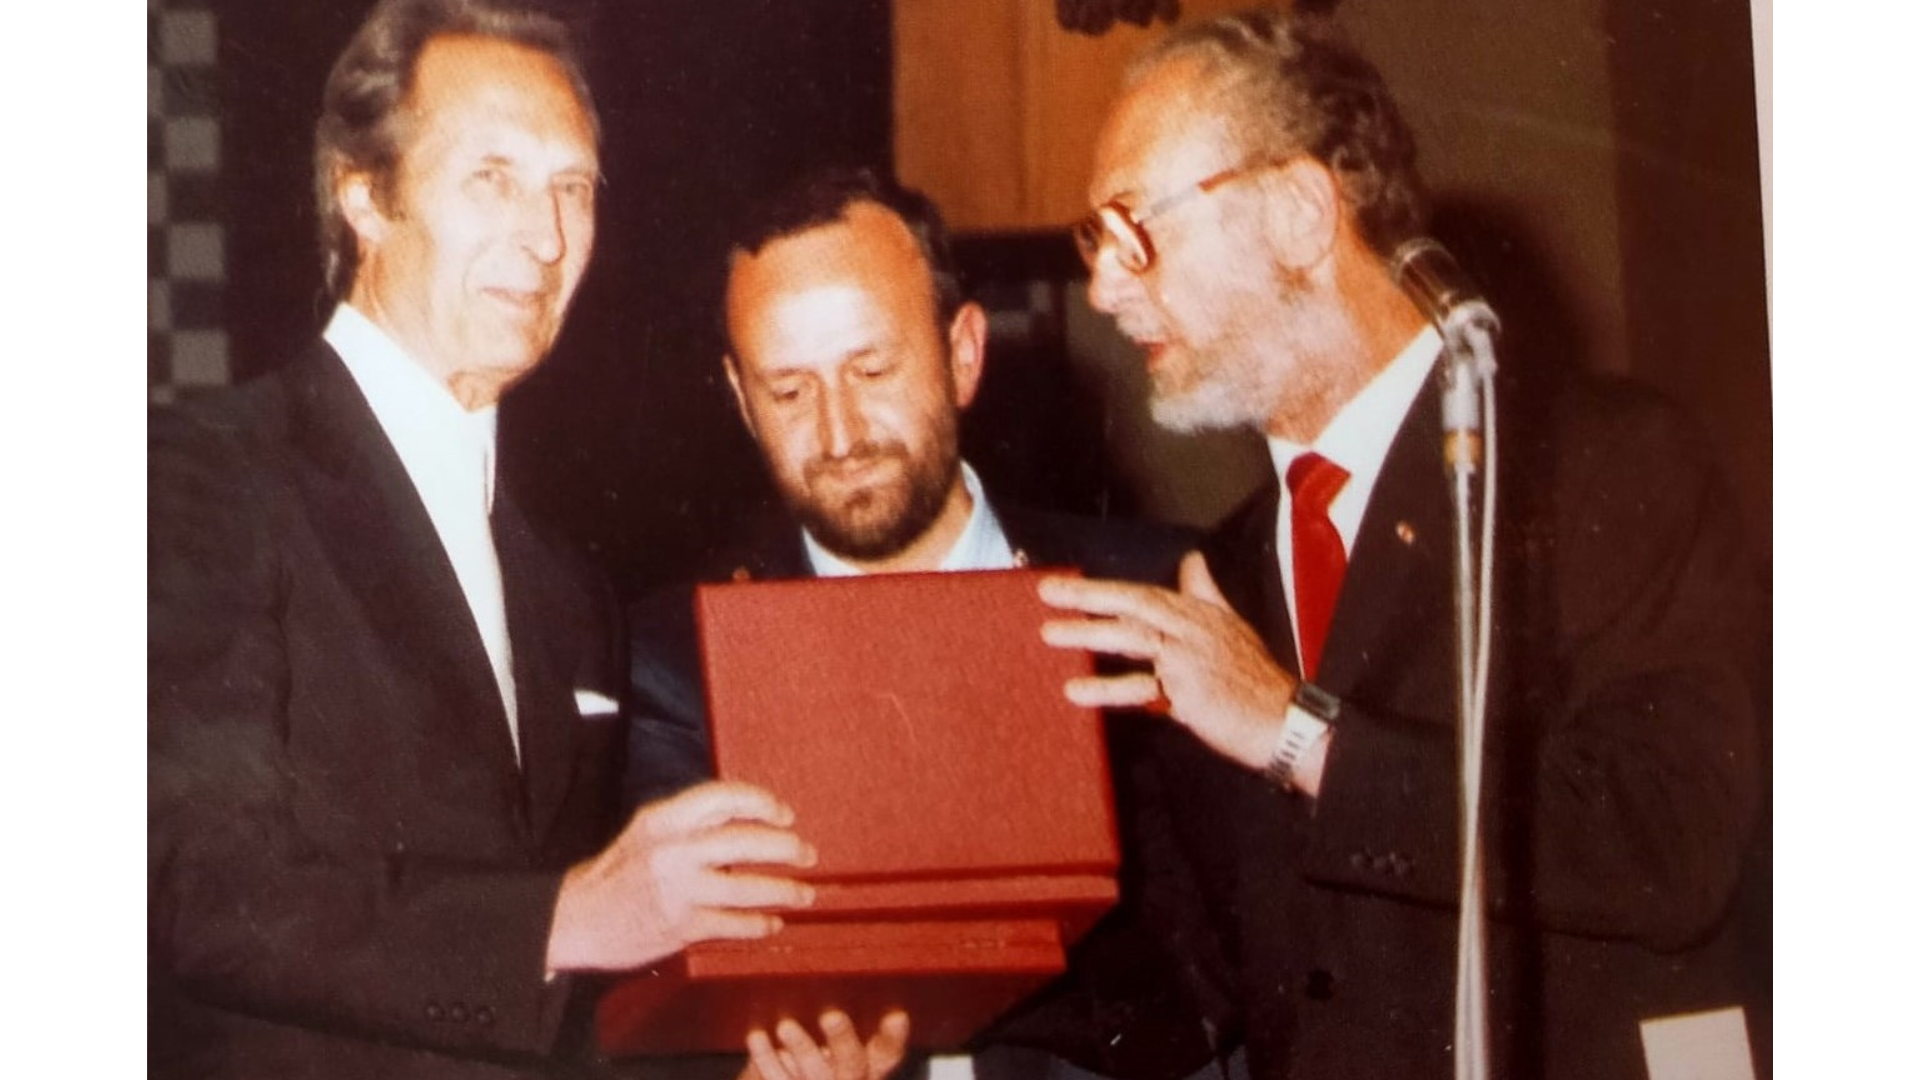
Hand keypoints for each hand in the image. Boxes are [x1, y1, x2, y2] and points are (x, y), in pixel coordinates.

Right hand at [546, 780, 816, 972]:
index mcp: (663, 819)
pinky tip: (772, 922)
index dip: (762, 802)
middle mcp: (672, 851)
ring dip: (783, 890)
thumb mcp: (646, 831)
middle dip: (785, 847)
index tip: (784, 813)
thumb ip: (690, 821)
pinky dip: (758, 924)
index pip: (723, 798)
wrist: (574, 919)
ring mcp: (678, 890)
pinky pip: (733, 924)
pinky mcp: (681, 927)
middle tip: (806, 853)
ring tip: (803, 892)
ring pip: (747, 887)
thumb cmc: (615, 873)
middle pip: (745, 841)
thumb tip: (745, 816)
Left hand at [740, 1010, 910, 1079]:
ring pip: (815, 1073)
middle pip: (853, 1063)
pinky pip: (776, 1079)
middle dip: (843, 1039)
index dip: (894, 1036)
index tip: (896, 1015)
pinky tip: (758, 1035)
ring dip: (801, 1046)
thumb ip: (844, 1007)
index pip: (888, 1051)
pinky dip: (766, 1058)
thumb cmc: (816, 1047)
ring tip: (785, 1025)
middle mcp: (849, 1078)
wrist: (786, 1077)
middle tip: (831, 1015)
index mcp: (869, 1062)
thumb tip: (839, 956)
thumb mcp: (840, 1033)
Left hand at [1040, 551, 1297, 771]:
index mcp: (1200, 614)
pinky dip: (1107, 688)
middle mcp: (1192, 630)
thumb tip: (1192, 559)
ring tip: (1050, 634)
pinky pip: (1139, 688)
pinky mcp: (1187, 694)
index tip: (1066, 583)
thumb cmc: (1258, 680)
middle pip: (1134, 603)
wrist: (1285, 723)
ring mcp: (1189, 661)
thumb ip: (1206, 593)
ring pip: (1133, 637)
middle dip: (1088, 596)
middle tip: (1048, 591)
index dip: (1105, 587)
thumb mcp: (1233, 626)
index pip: (1145, 593)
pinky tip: (1075, 691)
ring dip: (1089, 633)